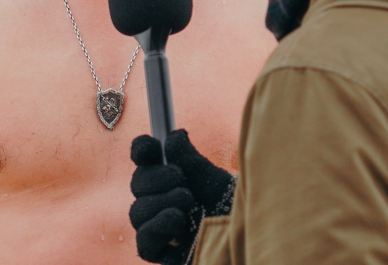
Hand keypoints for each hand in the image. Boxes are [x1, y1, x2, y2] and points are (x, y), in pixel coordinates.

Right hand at [129, 129, 235, 264]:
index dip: (142, 149)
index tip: (151, 146)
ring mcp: (159, 228)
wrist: (250, 240)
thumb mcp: (215, 180)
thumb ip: (191, 159)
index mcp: (173, 178)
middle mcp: (162, 201)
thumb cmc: (236, 211)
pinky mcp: (162, 254)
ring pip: (137, 212)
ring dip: (160, 201)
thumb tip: (173, 136)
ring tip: (187, 201)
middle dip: (155, 176)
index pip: (145, 159)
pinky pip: (144, 242)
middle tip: (179, 176)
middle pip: (137, 183)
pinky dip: (156, 227)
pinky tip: (177, 221)